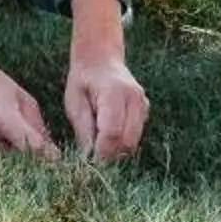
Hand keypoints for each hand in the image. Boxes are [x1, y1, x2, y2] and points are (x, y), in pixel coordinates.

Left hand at [64, 0, 148, 163]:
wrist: (101, 59)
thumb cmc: (83, 81)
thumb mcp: (74, 104)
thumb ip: (83, 130)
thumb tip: (88, 159)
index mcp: (115, 93)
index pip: (112, 133)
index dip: (100, 153)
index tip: (87, 162)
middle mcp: (135, 99)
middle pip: (127, 141)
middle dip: (109, 155)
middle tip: (91, 158)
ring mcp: (144, 105)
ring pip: (133, 143)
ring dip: (116, 151)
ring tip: (97, 145)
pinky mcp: (146, 111)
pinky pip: (135, 137)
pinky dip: (122, 143)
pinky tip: (107, 136)